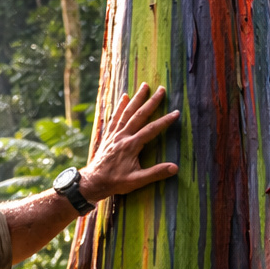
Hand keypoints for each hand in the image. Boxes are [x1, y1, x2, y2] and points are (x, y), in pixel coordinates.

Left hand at [78, 84, 180, 201]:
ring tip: (144, 86)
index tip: (176, 112)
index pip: (151, 129)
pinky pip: (115, 117)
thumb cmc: (116, 182)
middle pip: (139, 115)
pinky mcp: (109, 135)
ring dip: (136, 98)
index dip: (165, 121)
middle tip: (161, 89)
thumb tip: (175, 168)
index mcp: (131, 145)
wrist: (93, 181)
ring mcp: (115, 134)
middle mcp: (123, 136)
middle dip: (151, 101)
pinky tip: (124, 97)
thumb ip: (156, 173)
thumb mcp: (137, 181)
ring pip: (127, 112)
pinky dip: (120, 106)